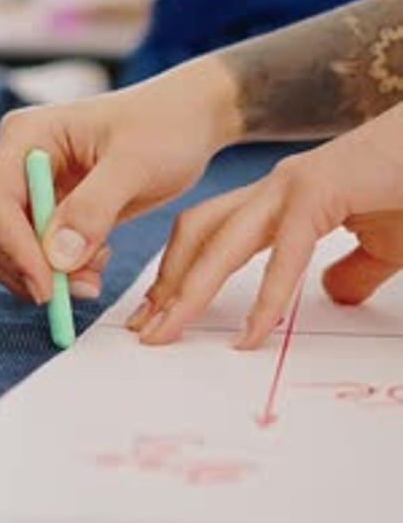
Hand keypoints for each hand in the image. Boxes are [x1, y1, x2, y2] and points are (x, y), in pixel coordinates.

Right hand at [0, 57, 235, 302]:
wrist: (189, 121)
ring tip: (97, 273)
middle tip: (83, 289)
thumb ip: (94, 208)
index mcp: (28, 135)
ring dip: (49, 275)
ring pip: (14, 250)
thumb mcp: (135, 164)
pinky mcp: (54, 209)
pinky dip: (61, 270)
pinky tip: (100, 256)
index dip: (15, 249)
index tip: (48, 288)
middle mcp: (21, 161)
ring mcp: (36, 187)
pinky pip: (39, 253)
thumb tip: (57, 257)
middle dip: (33, 268)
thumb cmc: (165, 126)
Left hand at [128, 104, 402, 347]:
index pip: (208, 235)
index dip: (180, 274)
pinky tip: (252, 335)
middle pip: (197, 235)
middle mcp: (273, 191)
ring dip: (190, 291)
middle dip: (166, 285)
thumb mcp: (378, 245)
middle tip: (145, 333)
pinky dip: (267, 299)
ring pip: (222, 241)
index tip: (160, 316)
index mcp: (277, 201)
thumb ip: (349, 270)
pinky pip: (284, 252)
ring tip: (167, 335)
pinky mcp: (322, 192)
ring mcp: (293, 187)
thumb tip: (328, 293)